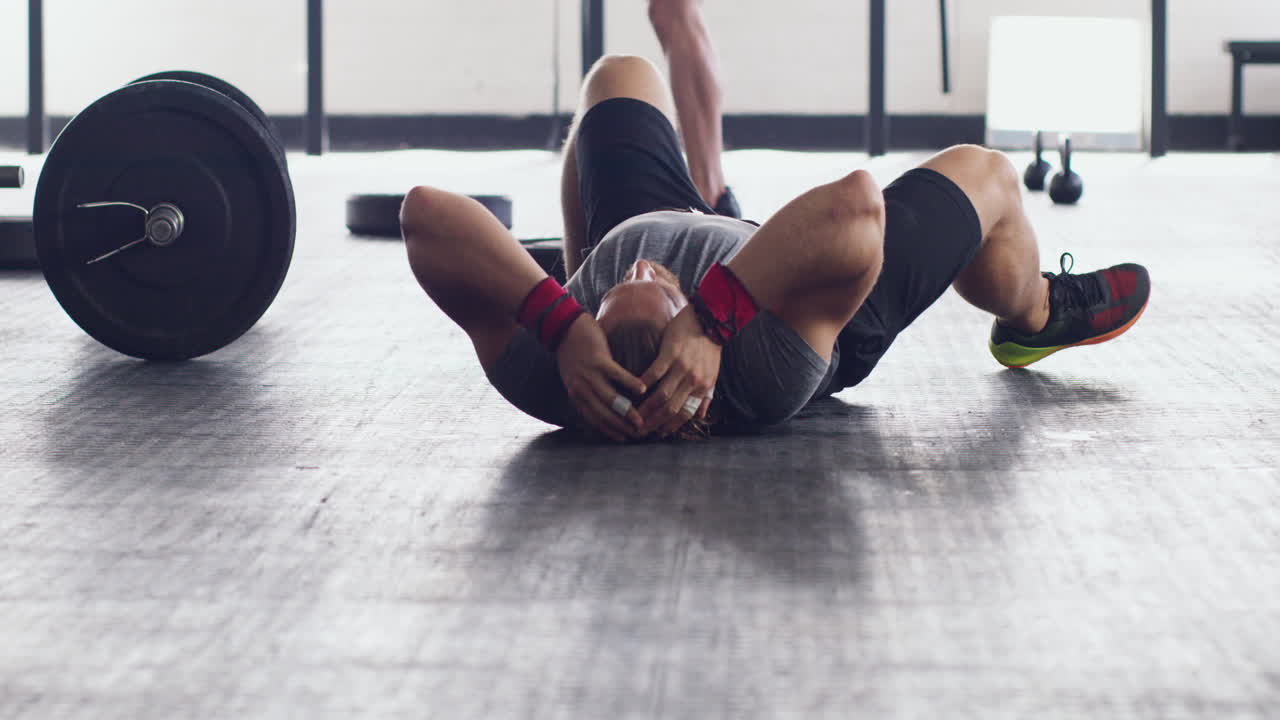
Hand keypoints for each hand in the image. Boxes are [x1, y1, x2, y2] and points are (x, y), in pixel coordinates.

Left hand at [556, 314, 646, 441]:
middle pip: (603, 413)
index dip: (609, 430)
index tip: (623, 438)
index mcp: (576, 394)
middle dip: (620, 426)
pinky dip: (630, 383)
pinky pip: (617, 375)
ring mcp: (589, 375)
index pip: (593, 418)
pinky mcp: (599, 360)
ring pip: (611, 399)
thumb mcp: (573, 377)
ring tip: (641, 419)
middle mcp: (581, 388)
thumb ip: (585, 392)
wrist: (564, 326)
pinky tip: (642, 389)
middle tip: (637, 433)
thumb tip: (600, 407)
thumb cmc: (572, 351)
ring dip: (627, 411)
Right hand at [638, 305, 721, 435]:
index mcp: (703, 387)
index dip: (669, 426)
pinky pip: (654, 373)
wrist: (711, 319)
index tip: (657, 433)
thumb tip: (700, 414)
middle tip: (640, 429)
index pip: (685, 414)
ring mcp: (682, 367)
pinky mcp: (671, 353)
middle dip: (654, 422)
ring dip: (646, 408)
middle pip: (671, 409)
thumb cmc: (710, 347)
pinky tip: (633, 390)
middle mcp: (693, 381)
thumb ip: (706, 395)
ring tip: (633, 414)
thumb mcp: (713, 373)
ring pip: (662, 395)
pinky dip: (643, 383)